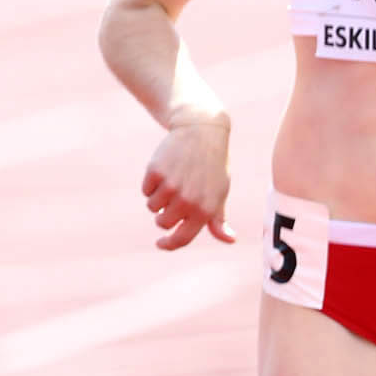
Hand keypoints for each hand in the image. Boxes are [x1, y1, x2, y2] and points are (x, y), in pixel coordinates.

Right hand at [143, 116, 232, 249]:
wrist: (201, 132)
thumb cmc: (213, 167)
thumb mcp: (220, 193)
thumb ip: (218, 220)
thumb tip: (230, 240)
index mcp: (205, 210)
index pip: (181, 238)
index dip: (168, 244)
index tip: (160, 243)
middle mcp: (188, 201)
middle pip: (162, 223)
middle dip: (165, 215)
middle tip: (176, 196)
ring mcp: (170, 186)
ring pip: (152, 207)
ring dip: (159, 198)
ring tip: (173, 180)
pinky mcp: (155, 172)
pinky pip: (146, 190)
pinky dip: (152, 184)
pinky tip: (166, 170)